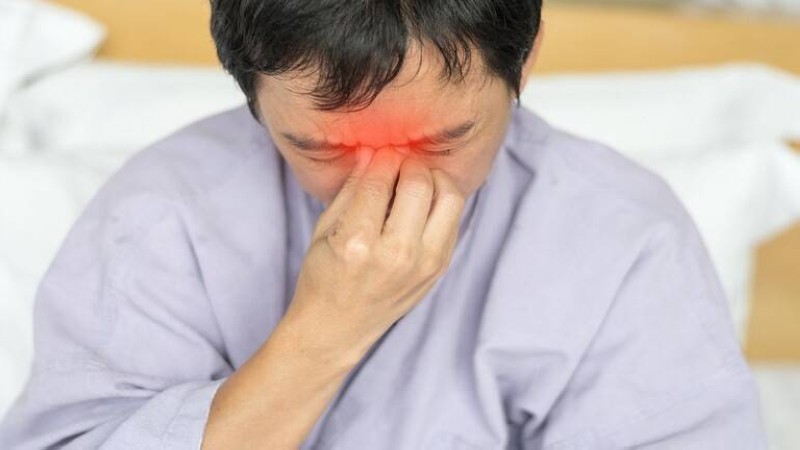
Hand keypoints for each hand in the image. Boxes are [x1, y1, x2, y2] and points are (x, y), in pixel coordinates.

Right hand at [282, 146, 466, 361]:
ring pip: (450, 198)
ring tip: (417, 178)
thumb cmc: (324, 277)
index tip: (382, 150)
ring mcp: (423, 265)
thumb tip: (373, 151)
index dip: (383, 157)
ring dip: (435, 178)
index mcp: (357, 243)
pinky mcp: (438, 269)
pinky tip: (424, 202)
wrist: (338, 329)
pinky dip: (442, 202)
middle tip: (400, 161)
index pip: (381, 180)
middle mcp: (395, 254)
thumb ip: (352, 188)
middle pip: (421, 184)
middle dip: (411, 162)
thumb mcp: (325, 230)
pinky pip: (453, 220)